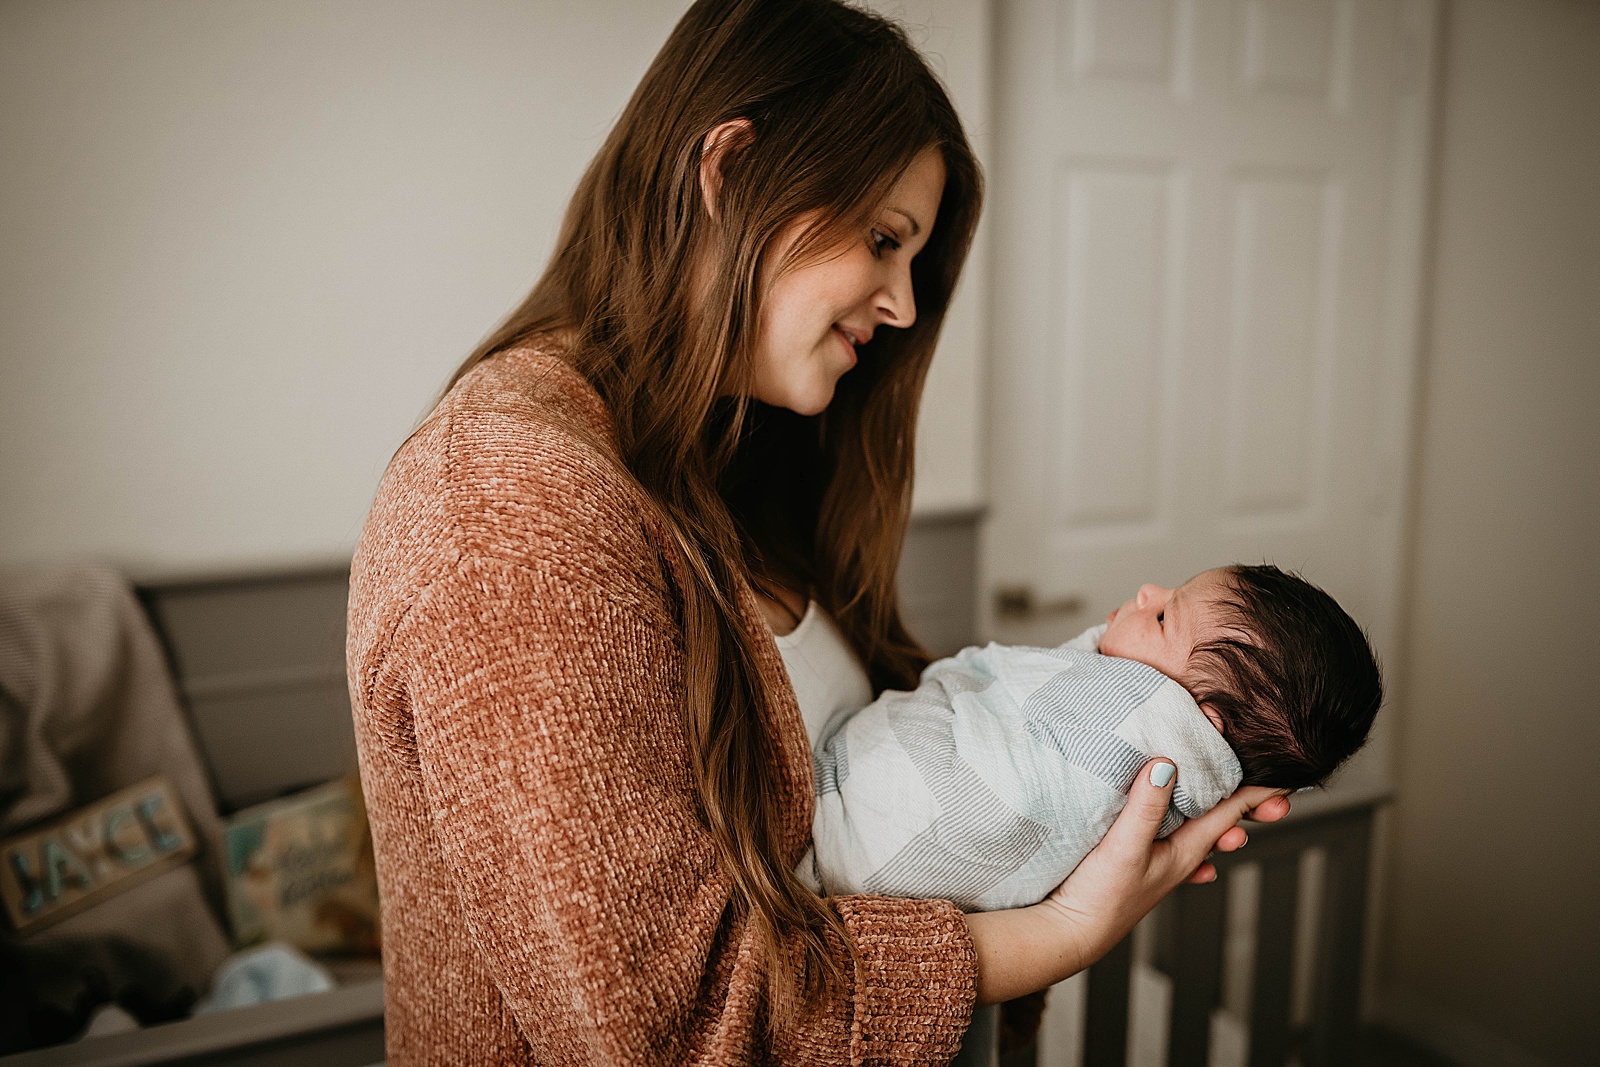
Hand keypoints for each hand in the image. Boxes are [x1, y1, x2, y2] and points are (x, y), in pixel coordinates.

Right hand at [1038, 759, 1289, 967]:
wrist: (1071, 934)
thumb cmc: (1100, 898)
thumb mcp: (1123, 847)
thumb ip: (1145, 807)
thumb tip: (1166, 763)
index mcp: (1186, 850)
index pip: (1231, 813)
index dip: (1258, 792)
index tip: (1286, 778)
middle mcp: (1181, 857)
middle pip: (1222, 823)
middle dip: (1248, 804)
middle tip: (1272, 790)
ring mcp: (1162, 864)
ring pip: (1201, 835)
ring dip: (1219, 819)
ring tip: (1239, 811)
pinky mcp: (1139, 867)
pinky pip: (1176, 849)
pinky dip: (1191, 841)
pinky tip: (1202, 857)